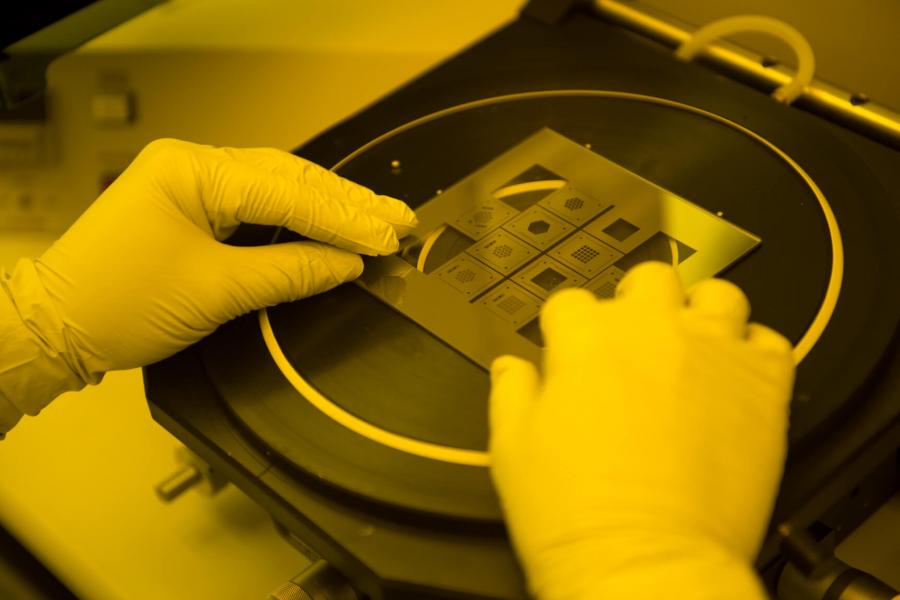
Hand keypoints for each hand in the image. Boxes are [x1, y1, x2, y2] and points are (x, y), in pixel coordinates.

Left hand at [19, 139, 416, 379]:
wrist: (58, 328)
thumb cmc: (117, 304)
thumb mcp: (216, 290)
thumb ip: (290, 271)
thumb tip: (347, 264)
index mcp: (192, 170)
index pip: (288, 192)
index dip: (344, 219)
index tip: (388, 237)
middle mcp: (193, 165)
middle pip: (289, 180)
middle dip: (347, 205)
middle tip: (399, 221)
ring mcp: (193, 183)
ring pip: (278, 190)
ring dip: (328, 210)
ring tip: (379, 222)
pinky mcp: (194, 208)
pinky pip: (258, 207)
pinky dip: (298, 220)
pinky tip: (332, 227)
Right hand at [489, 262, 794, 599]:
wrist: (643, 562)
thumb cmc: (575, 513)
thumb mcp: (513, 448)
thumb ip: (511, 392)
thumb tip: (511, 368)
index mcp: (586, 337)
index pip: (571, 302)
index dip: (566, 329)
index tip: (569, 352)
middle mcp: (651, 330)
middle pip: (649, 279)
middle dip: (638, 302)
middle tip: (636, 342)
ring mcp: (711, 351)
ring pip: (717, 294)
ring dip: (702, 313)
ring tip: (694, 347)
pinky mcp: (762, 383)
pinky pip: (770, 340)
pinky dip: (754, 351)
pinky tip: (736, 378)